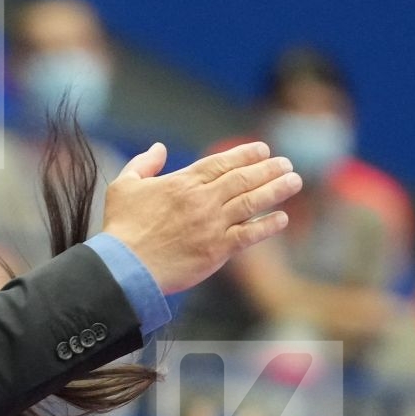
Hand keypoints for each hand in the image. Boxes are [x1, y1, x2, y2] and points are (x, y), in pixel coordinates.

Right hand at [102, 141, 301, 294]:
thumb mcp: (124, 186)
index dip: (246, 154)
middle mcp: (203, 200)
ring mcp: (212, 224)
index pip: (222, 162)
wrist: (125, 267)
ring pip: (252, 201)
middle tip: (286, 164)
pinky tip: (281, 219)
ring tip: (293, 182)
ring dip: (276, 190)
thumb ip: (144, 164)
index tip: (263, 150)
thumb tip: (159, 148)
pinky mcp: (217, 250)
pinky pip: (249, 234)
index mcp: (183, 182)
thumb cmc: (121, 228)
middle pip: (243, 178)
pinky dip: (267, 225)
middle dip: (269, 168)